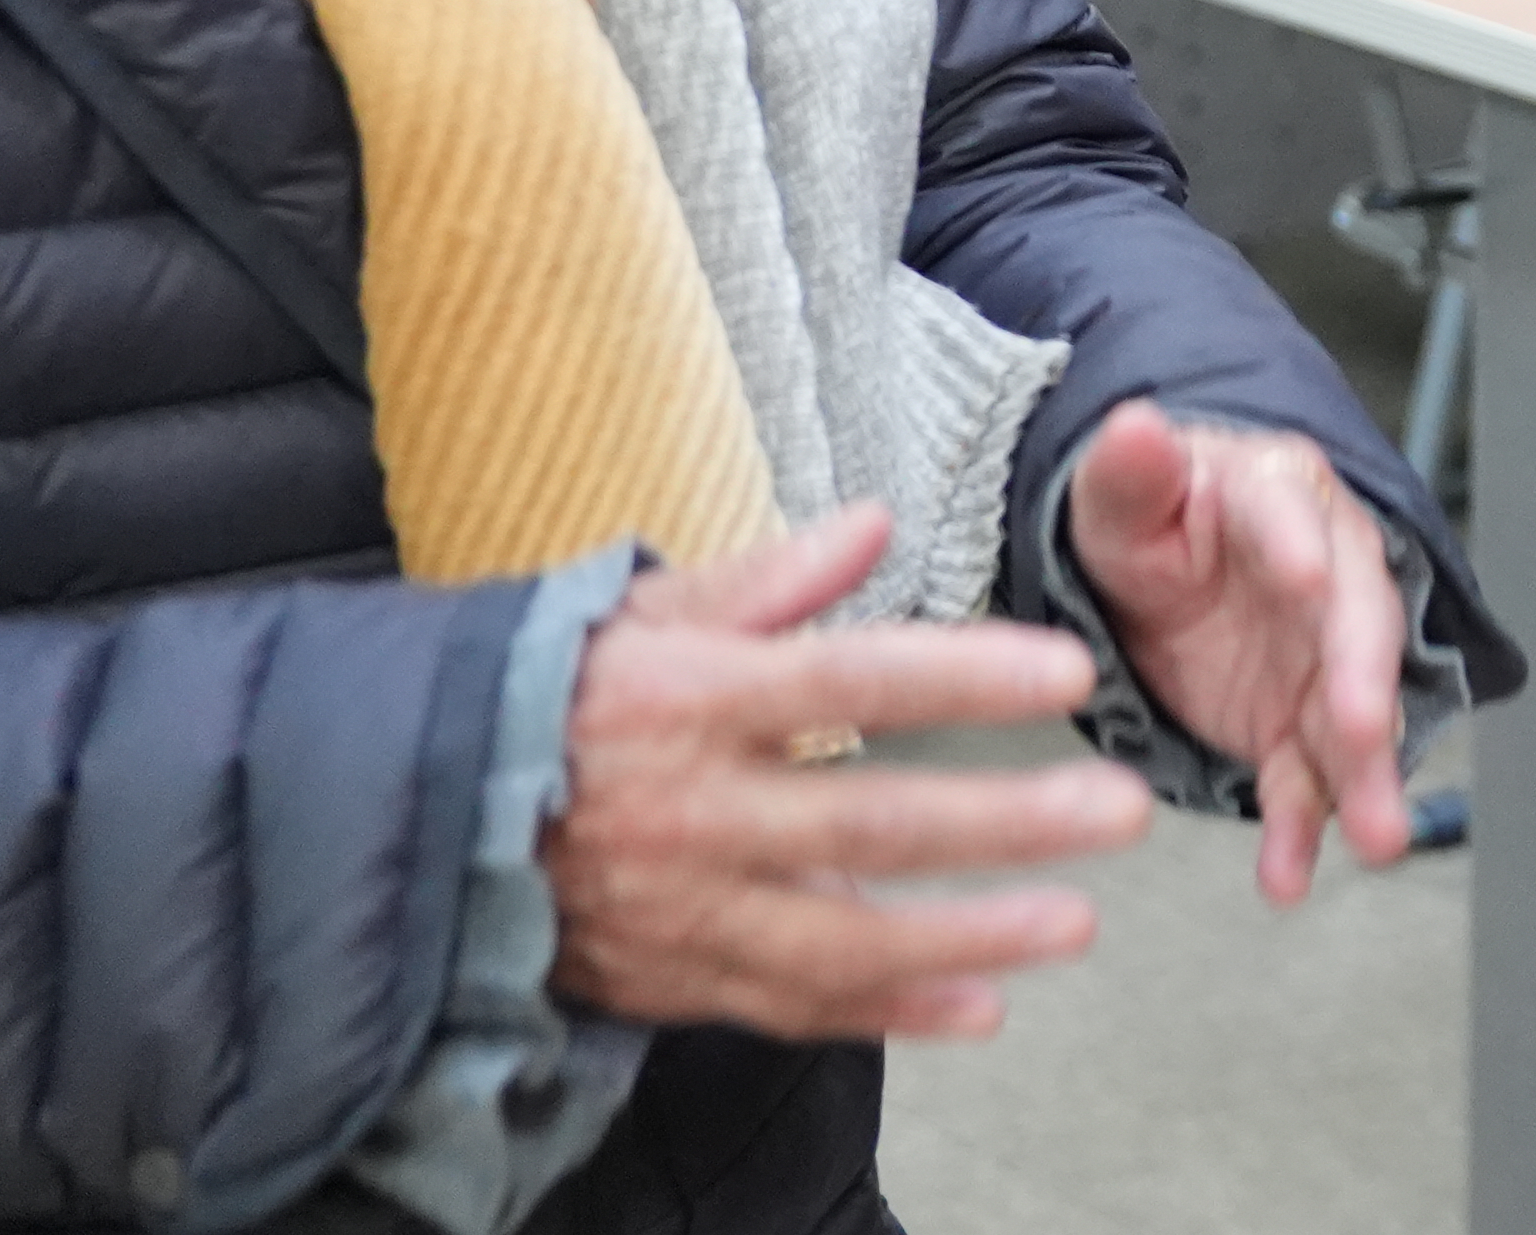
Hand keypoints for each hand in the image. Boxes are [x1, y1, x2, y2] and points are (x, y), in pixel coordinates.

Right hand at [542, 508, 1146, 1043]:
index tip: (1067, 672)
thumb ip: (763, 579)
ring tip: (1076, 925)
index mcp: (687, 702)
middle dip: (1000, 823)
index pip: (845, 682)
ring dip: (965, 937)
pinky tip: (982, 1009)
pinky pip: (790, 1007)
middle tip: (1120, 812)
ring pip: (839, 937)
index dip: (959, 678)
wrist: (415, 820)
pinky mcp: (670, 981)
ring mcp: (679, 911)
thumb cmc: (553, 700)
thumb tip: (875, 520)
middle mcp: (688, 814)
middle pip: (864, 822)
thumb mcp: (640, 616)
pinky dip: (887, 1015)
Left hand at [1065, 405, 1420, 906]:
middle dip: (1360, 680)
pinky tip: (1291, 874)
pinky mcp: (1294, 724)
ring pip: (1352, 715)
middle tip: (1357, 725)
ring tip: (1374, 833)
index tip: (1310, 578)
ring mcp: (1317, 657)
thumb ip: (1129, 471)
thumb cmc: (1152, 520)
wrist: (1163, 577)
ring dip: (1364, 776)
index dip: (1302, 547)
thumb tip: (1135, 425)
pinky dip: (1303, 829)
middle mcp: (1325, 574)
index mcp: (1278, 496)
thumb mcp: (1120, 496)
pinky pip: (1305, 780)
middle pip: (1356, 623)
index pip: (1294, 514)